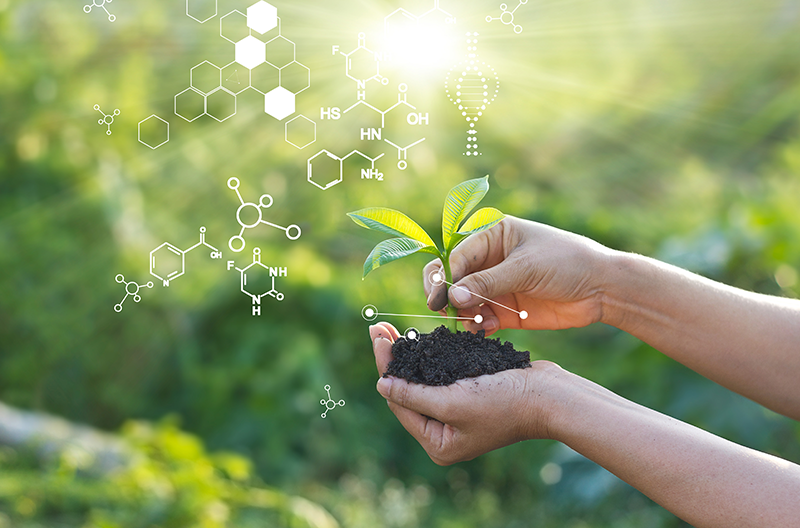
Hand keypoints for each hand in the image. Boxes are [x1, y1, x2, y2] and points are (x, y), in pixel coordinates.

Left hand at [369, 322, 562, 464]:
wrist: (550, 395)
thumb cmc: (504, 403)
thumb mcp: (453, 402)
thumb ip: (414, 395)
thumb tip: (380, 386)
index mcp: (438, 443)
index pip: (399, 401)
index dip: (385, 367)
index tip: (375, 335)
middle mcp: (445, 431)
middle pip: (408, 390)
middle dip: (393, 359)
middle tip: (377, 328)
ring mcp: (458, 412)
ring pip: (423, 380)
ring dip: (408, 354)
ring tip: (390, 330)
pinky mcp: (470, 393)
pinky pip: (441, 374)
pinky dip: (429, 355)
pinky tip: (418, 338)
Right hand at [424, 216, 615, 334]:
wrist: (602, 288)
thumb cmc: (566, 262)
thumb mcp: (526, 267)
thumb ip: (488, 282)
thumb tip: (453, 296)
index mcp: (492, 235)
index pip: (456, 256)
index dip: (444, 277)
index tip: (439, 298)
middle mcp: (489, 260)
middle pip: (452, 278)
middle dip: (446, 296)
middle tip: (446, 313)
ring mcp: (496, 286)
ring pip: (463, 302)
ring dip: (462, 315)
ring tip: (473, 324)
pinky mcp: (504, 311)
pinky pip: (480, 319)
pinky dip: (477, 327)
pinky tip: (486, 329)